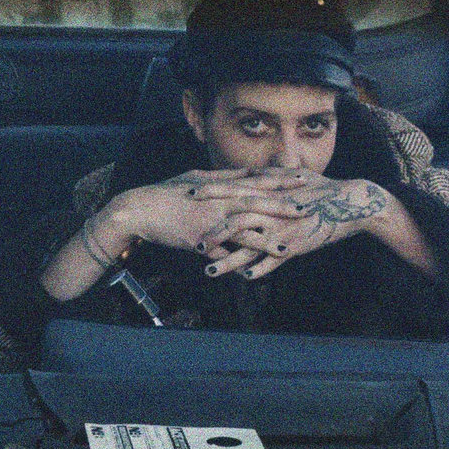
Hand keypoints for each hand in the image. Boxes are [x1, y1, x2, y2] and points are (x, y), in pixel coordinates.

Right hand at [111, 167, 311, 255]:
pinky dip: (235, 265)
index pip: (256, 180)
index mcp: (220, 186)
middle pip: (256, 203)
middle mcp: (218, 202)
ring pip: (242, 231)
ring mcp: (208, 221)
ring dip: (265, 241)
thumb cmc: (168, 193)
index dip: (281, 180)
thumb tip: (248, 173)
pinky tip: (250, 274)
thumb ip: (226, 178)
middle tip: (308, 209)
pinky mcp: (197, 240)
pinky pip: (220, 255)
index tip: (304, 178)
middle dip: (283, 207)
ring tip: (287, 249)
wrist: (140, 209)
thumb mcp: (199, 178)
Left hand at [195, 171, 390, 279]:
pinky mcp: (295, 245)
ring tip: (208, 270)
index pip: (234, 190)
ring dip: (228, 260)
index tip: (189, 193)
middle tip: (192, 243)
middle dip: (212, 233)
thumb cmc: (320, 188)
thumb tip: (251, 173)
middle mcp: (272, 210)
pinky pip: (273, 261)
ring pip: (250, 246)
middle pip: (236, 221)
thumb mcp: (292, 178)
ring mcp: (282, 229)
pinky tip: (243, 277)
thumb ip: (268, 177)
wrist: (350, 202)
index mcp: (269, 192)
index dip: (211, 191)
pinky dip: (259, 269)